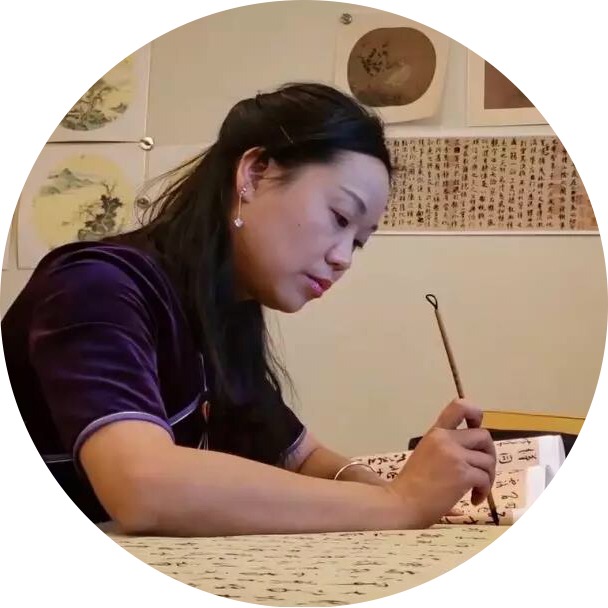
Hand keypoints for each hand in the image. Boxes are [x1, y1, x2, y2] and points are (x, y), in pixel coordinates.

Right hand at [388, 399, 495, 527]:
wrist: (403, 503)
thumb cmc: (411, 485)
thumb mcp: (425, 454)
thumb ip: (445, 447)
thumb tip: (470, 453)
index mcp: (435, 433)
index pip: (459, 406)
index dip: (475, 413)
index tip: (476, 427)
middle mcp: (446, 439)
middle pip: (484, 436)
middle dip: (489, 454)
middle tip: (482, 471)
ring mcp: (455, 456)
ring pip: (488, 460)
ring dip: (487, 477)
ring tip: (476, 490)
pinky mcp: (463, 475)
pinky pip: (485, 478)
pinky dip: (484, 491)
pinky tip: (474, 499)